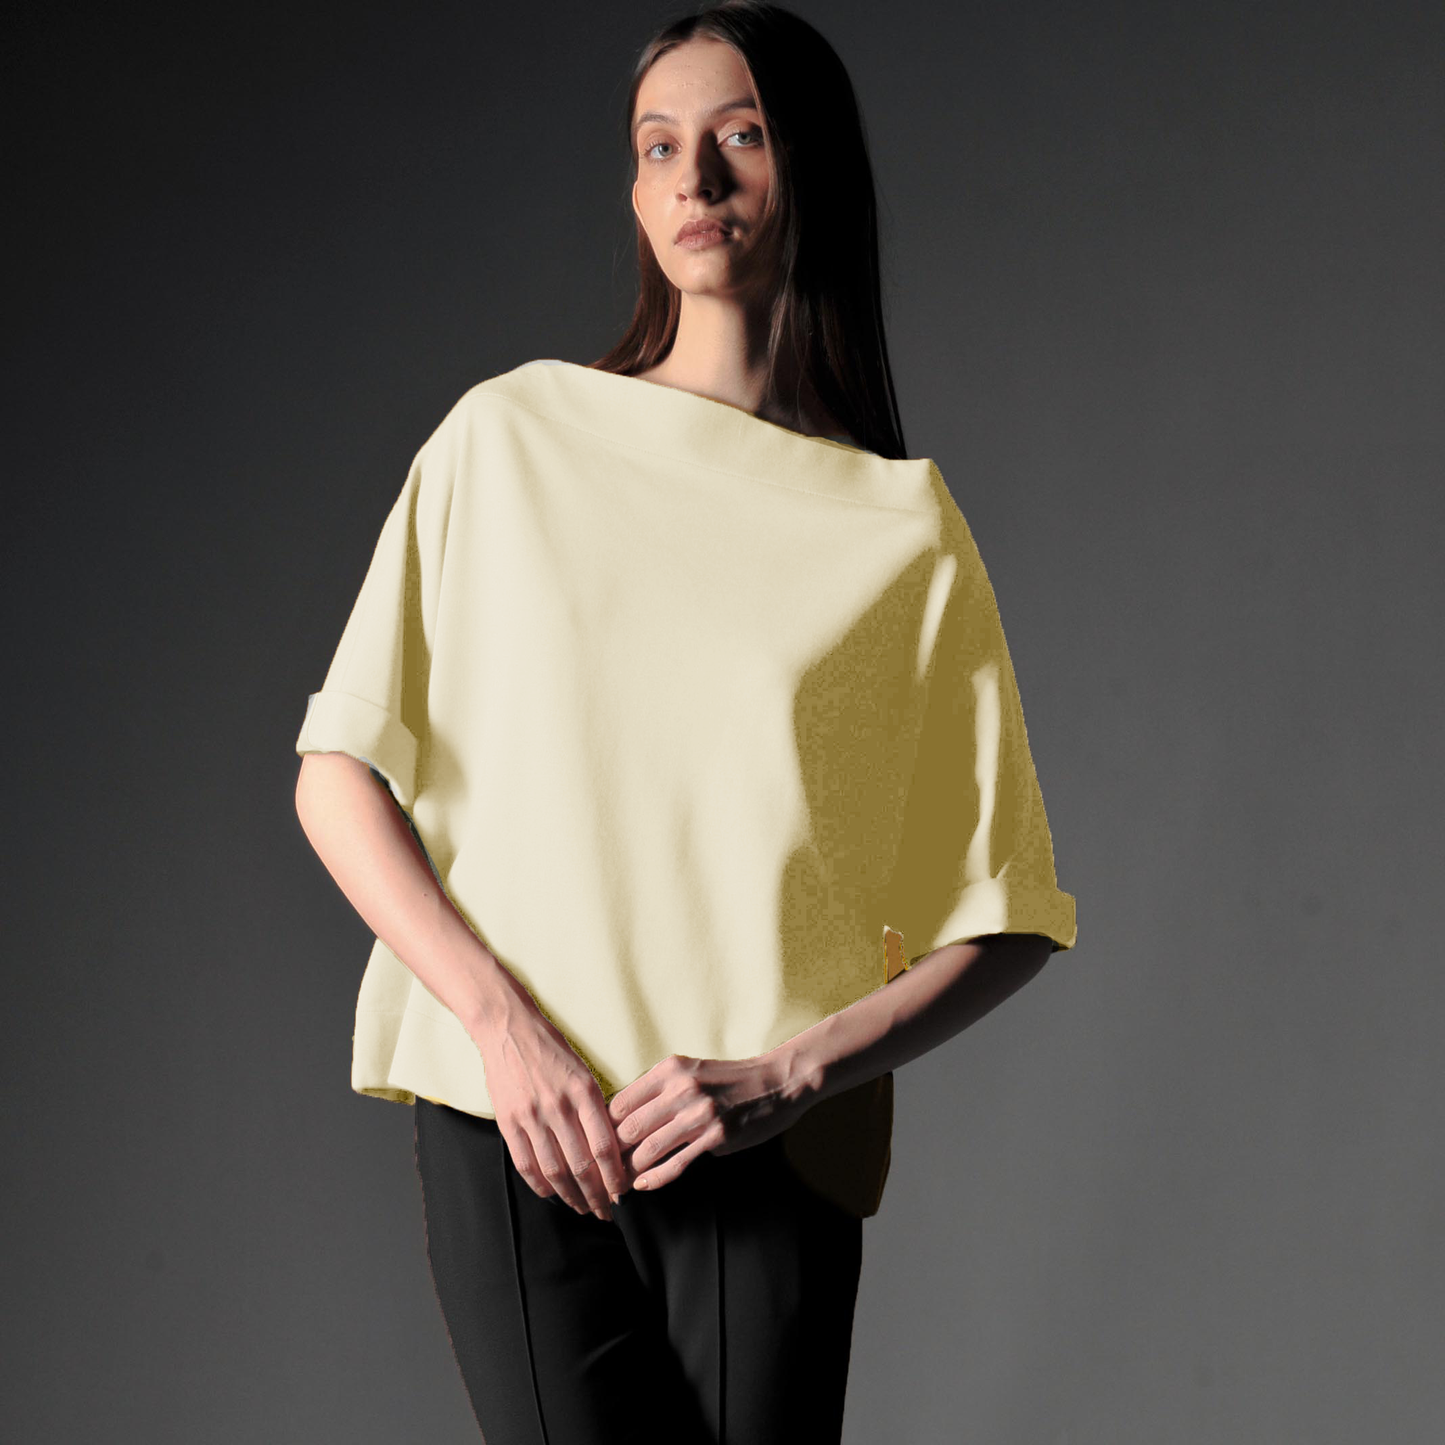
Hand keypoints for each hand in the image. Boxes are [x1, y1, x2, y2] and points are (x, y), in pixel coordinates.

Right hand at [470, 997, 628, 1221]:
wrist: (509, 1029)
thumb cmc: (551, 1050)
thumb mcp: (583, 1072)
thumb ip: (594, 1108)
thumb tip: (610, 1149)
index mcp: (584, 1091)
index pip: (604, 1146)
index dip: (614, 1176)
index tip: (621, 1193)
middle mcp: (559, 1106)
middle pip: (581, 1165)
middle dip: (596, 1195)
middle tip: (605, 1211)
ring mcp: (531, 1115)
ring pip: (554, 1170)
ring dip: (570, 1196)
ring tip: (582, 1208)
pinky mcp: (508, 1121)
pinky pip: (526, 1164)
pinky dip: (540, 1185)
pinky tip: (552, 1194)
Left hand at [606, 1051, 817, 1192]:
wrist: (776, 1082)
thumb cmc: (728, 1080)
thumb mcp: (690, 1071)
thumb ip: (659, 1091)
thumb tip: (622, 1119)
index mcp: (669, 1069)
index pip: (620, 1101)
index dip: (603, 1127)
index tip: (597, 1145)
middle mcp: (681, 1088)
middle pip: (628, 1127)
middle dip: (611, 1154)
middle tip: (601, 1171)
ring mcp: (699, 1113)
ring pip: (648, 1148)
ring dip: (629, 1170)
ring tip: (619, 1183)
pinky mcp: (717, 1137)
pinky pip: (676, 1163)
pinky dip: (655, 1178)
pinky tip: (643, 1185)